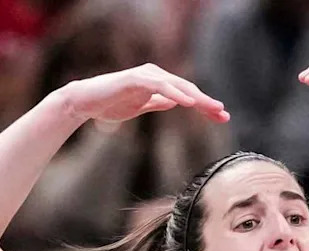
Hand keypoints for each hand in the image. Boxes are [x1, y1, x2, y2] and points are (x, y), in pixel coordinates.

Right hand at [63, 63, 228, 124]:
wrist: (86, 101)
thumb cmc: (111, 103)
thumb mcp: (141, 105)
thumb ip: (158, 102)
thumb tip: (176, 101)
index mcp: (158, 83)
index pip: (187, 94)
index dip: (204, 106)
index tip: (220, 117)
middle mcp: (155, 75)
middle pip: (187, 89)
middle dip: (206, 102)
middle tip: (223, 114)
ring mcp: (146, 75)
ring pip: (178, 85)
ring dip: (196, 98)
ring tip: (211, 108)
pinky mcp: (136, 78)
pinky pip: (160, 85)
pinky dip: (175, 92)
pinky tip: (187, 102)